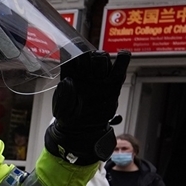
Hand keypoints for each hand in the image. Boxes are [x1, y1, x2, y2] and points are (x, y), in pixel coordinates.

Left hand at [45, 50, 129, 164]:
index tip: (75, 59)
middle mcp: (85, 74)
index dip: (74, 55)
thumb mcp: (61, 109)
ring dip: (102, 60)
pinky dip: (122, 61)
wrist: (81, 130)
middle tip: (89, 67)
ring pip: (103, 60)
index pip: (72, 58)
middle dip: (91, 57)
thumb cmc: (69, 117)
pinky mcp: (112, 85)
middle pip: (90, 56)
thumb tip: (68, 81)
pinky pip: (119, 69)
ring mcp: (98, 79)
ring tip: (99, 68)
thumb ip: (64, 96)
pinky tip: (123, 55)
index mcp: (69, 76)